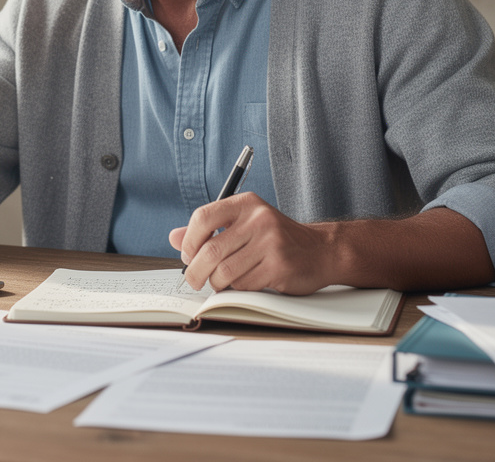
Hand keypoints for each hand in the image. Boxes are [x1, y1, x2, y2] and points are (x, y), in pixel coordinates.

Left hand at [168, 192, 337, 294]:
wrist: (321, 250)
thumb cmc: (276, 239)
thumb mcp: (243, 225)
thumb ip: (209, 230)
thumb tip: (173, 237)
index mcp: (246, 204)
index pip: (203, 217)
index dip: (189, 240)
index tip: (188, 254)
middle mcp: (259, 219)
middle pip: (210, 251)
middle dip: (195, 271)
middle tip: (194, 279)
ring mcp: (271, 243)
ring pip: (224, 272)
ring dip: (217, 284)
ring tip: (221, 282)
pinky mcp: (280, 266)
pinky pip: (244, 284)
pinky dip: (238, 289)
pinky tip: (246, 283)